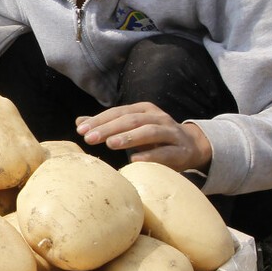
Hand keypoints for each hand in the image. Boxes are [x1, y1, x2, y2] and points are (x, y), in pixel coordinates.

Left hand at [75, 102, 211, 173]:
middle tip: (90, 138)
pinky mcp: (181, 151)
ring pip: (149, 132)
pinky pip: (166, 152)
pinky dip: (151, 155)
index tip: (81, 130)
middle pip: (131, 120)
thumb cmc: (154, 138)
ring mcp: (171, 133)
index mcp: (144, 110)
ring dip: (129, 137)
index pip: (119, 112)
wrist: (191, 147)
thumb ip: (108, 126)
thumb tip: (80, 123)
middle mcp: (158, 118)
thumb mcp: (132, 128)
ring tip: (110, 144)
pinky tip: (135, 160)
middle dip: (109, 128)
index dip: (100, 120)